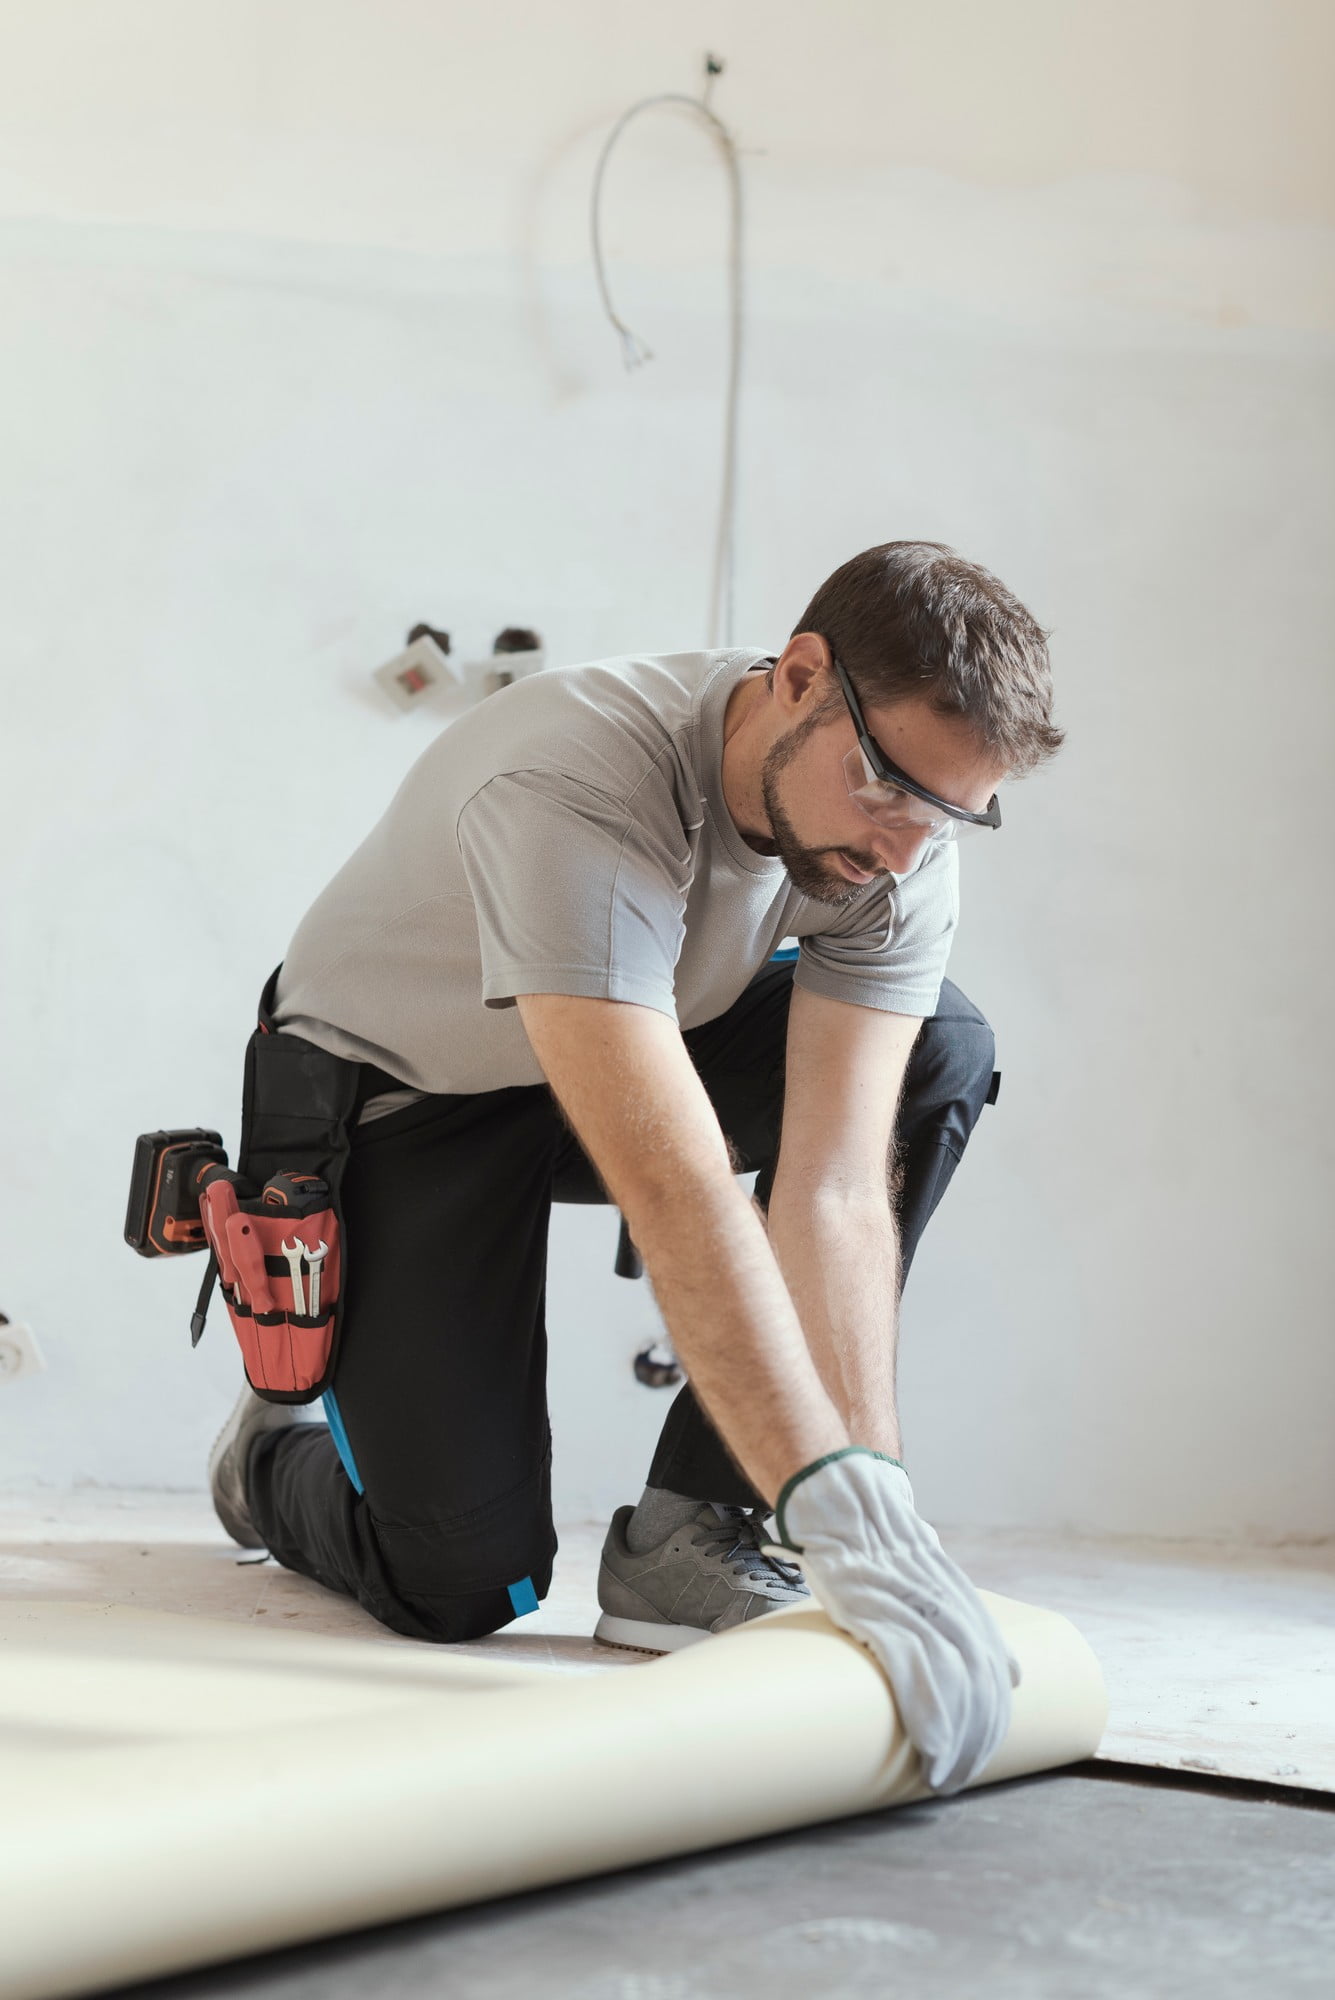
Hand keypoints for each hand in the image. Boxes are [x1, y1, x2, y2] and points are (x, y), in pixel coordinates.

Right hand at [774, 1447, 1017, 1793]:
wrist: (850, 1507)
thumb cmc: (888, 1554)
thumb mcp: (944, 1581)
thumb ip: (976, 1627)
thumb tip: (1014, 1673)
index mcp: (966, 1607)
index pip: (993, 1675)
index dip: (991, 1721)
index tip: (979, 1758)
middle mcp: (949, 1609)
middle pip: (978, 1686)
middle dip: (974, 1739)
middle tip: (958, 1778)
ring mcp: (914, 1611)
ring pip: (952, 1685)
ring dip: (953, 1739)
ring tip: (942, 1776)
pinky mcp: (878, 1613)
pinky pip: (912, 1671)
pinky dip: (925, 1712)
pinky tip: (930, 1744)